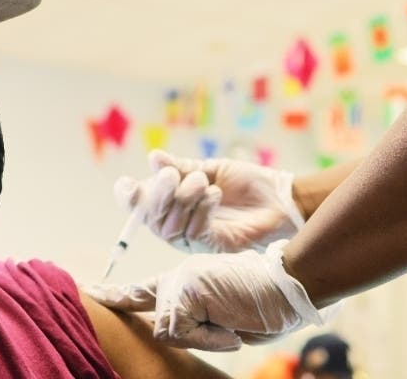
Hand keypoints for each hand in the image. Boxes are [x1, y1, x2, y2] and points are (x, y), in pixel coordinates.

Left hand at [85, 241, 322, 350]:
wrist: (288, 286)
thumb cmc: (266, 305)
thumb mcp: (225, 318)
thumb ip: (195, 320)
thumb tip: (167, 329)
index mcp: (186, 281)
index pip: (144, 290)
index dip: (117, 294)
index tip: (92, 290)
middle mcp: (177, 277)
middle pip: (157, 321)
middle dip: (183, 333)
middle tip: (206, 319)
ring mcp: (180, 280)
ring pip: (168, 329)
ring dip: (204, 337)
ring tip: (232, 322)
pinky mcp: (185, 288)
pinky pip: (181, 330)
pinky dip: (208, 337)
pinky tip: (230, 325)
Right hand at [114, 150, 305, 252]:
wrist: (280, 198)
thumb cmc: (246, 183)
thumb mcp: (210, 170)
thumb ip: (181, 168)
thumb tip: (153, 158)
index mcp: (173, 203)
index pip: (140, 206)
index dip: (128, 197)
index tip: (126, 183)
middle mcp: (178, 224)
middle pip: (151, 217)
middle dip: (157, 194)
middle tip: (171, 175)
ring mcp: (194, 238)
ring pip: (170, 227)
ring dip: (182, 200)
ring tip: (201, 181)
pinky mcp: (212, 247)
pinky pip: (194, 233)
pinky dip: (200, 210)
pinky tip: (214, 194)